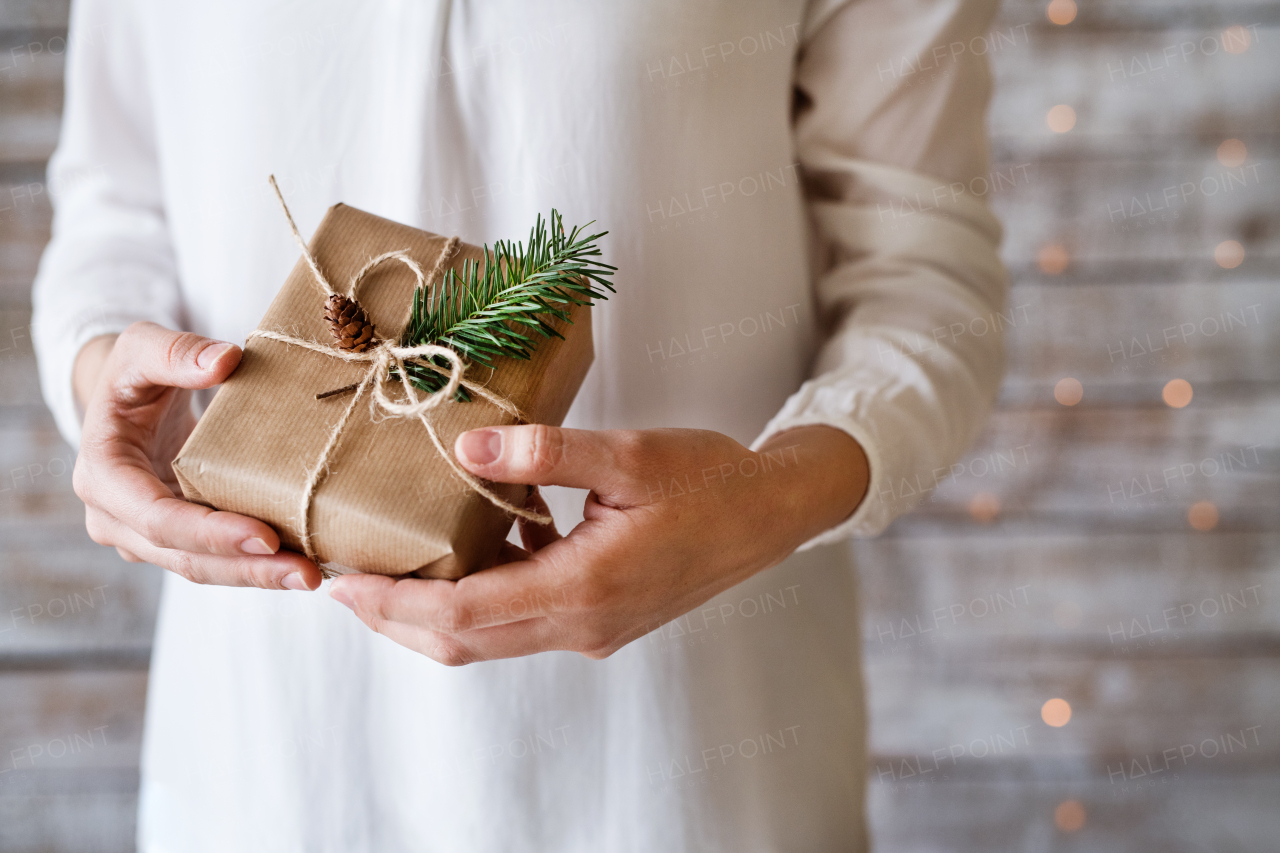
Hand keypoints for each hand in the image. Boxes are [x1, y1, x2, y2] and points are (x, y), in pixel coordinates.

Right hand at [72, 322, 322, 589]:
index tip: (266, 537)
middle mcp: (116, 518)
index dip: (210, 533)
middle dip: (247, 569)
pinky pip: (217, 560)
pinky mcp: (175, 540)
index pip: (157, 518)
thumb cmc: (133, 371)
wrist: (126, 398)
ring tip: (312, 576)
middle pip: (185, 557)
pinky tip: (302, 564)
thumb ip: (176, 352)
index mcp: (102, 476)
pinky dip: (257, 566)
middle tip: (307, 574)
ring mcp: (144, 537)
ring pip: (203, 569)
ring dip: (258, 577)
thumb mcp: (143, 346)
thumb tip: (225, 360)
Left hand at [328, 423, 867, 664]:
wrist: (772, 514)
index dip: (390, 604)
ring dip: (431, 613)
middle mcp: (582, 624)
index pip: (460, 614)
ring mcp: (592, 629)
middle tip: (341, 582)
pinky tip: (470, 548)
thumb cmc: (709, 480)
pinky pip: (521, 621)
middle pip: (461, 641)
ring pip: (488, 638)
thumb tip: (468, 448)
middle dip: (393, 617)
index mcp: (584, 588)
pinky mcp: (601, 620)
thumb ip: (546, 452)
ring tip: (388, 567)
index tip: (339, 583)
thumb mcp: (629, 454)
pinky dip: (479, 598)